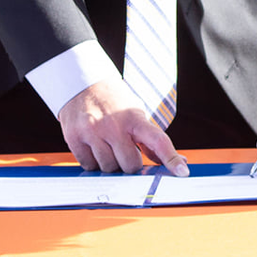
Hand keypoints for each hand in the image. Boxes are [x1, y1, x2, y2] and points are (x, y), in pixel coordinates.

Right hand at [57, 79, 188, 175]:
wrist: (80, 83)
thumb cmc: (114, 103)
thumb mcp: (135, 114)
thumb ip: (151, 141)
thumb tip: (177, 163)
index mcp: (134, 117)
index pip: (158, 140)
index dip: (171, 158)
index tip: (182, 173)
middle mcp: (113, 125)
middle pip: (130, 165)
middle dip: (130, 165)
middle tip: (125, 152)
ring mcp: (92, 132)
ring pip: (108, 168)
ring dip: (110, 165)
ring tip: (107, 146)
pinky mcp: (74, 137)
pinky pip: (88, 166)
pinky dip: (93, 163)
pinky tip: (93, 147)